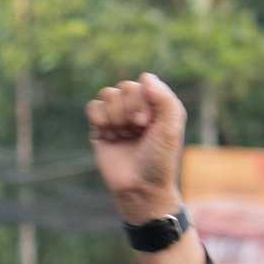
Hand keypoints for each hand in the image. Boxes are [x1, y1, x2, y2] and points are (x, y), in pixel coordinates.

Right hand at [86, 73, 186, 217]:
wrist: (140, 187)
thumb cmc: (159, 160)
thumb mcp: (170, 129)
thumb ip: (164, 99)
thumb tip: (145, 76)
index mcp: (157, 106)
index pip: (142, 83)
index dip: (142, 101)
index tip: (147, 123)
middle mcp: (137, 108)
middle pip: (124, 87)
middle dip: (129, 110)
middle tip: (137, 130)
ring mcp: (118, 117)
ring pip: (107, 94)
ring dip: (116, 117)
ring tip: (124, 136)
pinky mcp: (100, 128)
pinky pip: (93, 107)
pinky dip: (100, 120)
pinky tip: (109, 136)